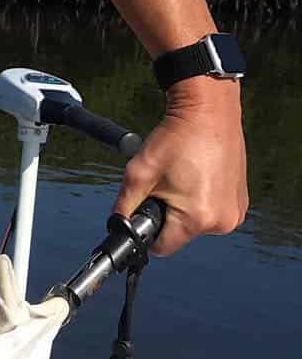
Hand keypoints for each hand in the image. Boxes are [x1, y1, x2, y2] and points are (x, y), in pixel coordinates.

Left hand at [116, 78, 246, 257]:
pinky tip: (197, 175)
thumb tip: (116, 225)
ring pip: (196, 222)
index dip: (146, 231)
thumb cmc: (176, 138)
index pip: (162, 247)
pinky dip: (201, 198)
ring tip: (182, 176)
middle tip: (165, 184)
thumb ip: (123, 206)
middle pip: (180, 234)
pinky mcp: (241, 200)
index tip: (145, 210)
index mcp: (198, 219)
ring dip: (184, 206)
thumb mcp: (138, 173)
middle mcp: (223, 221)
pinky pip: (212, 210)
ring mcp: (236, 210)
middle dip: (166, 214)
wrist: (208, 111)